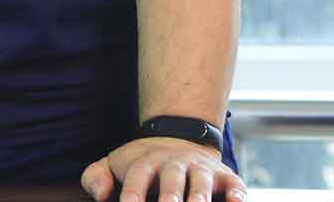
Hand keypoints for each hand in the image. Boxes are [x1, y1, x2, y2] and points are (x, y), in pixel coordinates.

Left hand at [81, 137, 245, 201]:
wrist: (179, 138)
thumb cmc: (143, 163)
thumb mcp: (115, 164)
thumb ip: (96, 177)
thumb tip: (100, 196)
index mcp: (146, 161)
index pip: (138, 176)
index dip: (133, 193)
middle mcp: (174, 163)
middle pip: (172, 178)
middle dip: (170, 196)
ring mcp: (201, 168)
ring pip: (202, 181)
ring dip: (200, 197)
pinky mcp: (225, 176)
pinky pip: (234, 184)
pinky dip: (238, 194)